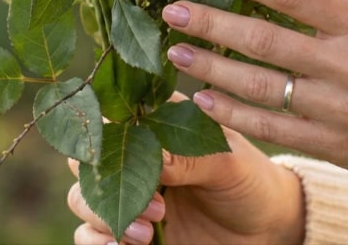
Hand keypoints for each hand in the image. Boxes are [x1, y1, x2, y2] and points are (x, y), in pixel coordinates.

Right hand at [66, 105, 304, 244]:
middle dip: (105, 180)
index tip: (123, 151)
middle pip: (86, 157)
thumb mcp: (228, 163)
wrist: (266, 231)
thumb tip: (152, 155)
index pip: (111, 114)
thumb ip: (190, 157)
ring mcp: (129, 193)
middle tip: (155, 204)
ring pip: (81, 197)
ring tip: (148, 232)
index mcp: (155, 123)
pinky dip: (96, 241)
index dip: (107, 129)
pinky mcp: (127, 231)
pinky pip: (88, 235)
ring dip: (103, 215)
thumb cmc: (250, 182)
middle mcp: (135, 155)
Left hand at [161, 0, 347, 195]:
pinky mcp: (331, 145)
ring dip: (211, 68)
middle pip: (264, 39)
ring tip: (176, 50)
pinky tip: (202, 99)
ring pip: (260, 86)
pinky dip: (233, 115)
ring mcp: (336, 109)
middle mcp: (346, 65)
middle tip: (172, 10)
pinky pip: (272, 128)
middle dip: (212, 22)